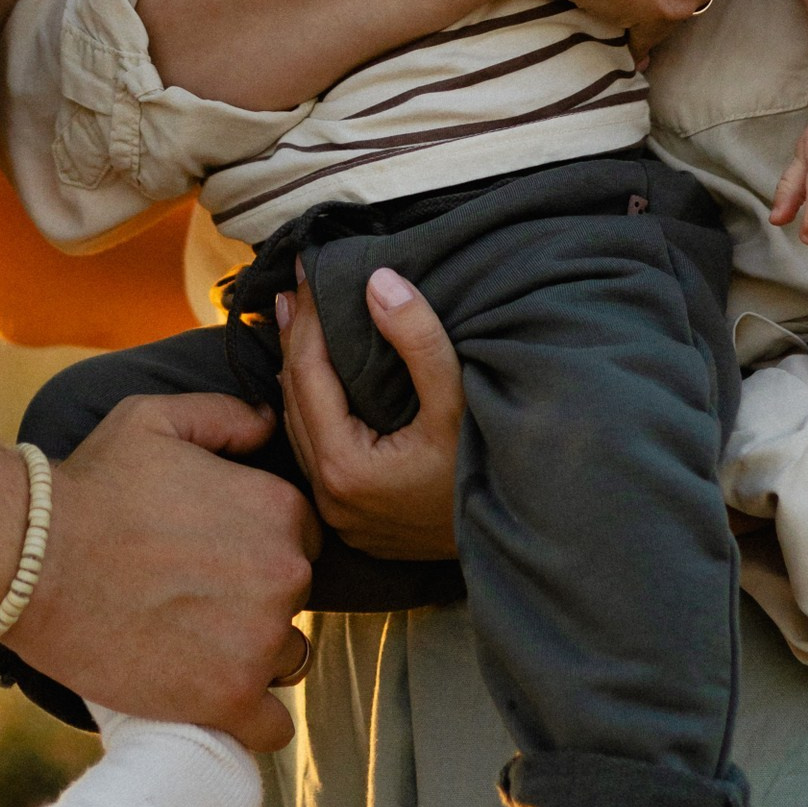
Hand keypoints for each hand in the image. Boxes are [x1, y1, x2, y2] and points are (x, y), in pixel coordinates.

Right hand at [14, 392, 319, 753]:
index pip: (302, 538)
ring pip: (286, 657)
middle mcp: (285, 574)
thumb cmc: (91, 486)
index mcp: (278, 509)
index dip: (261, 546)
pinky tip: (214, 700)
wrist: (34, 562)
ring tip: (193, 643)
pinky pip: (273, 725)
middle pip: (295, 598)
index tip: (218, 555)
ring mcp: (260, 641)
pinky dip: (251, 719)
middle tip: (194, 596)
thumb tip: (270, 424)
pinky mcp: (229, 700)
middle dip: (256, 598)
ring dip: (252, 655)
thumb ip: (226, 416)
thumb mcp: (156, 420)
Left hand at [279, 267, 463, 558]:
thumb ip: (418, 339)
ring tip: (297, 323)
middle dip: (295, 339)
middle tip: (292, 287)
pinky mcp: (352, 520)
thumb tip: (377, 281)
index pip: (308, 374)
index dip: (306, 319)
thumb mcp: (459, 399)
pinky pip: (315, 452)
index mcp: (345, 466)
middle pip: (296, 399)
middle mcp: (330, 496)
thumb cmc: (490, 471)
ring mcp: (339, 514)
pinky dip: (312, 408)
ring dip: (299, 372)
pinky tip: (317, 382)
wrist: (515, 535)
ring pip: (300, 428)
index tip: (304, 271)